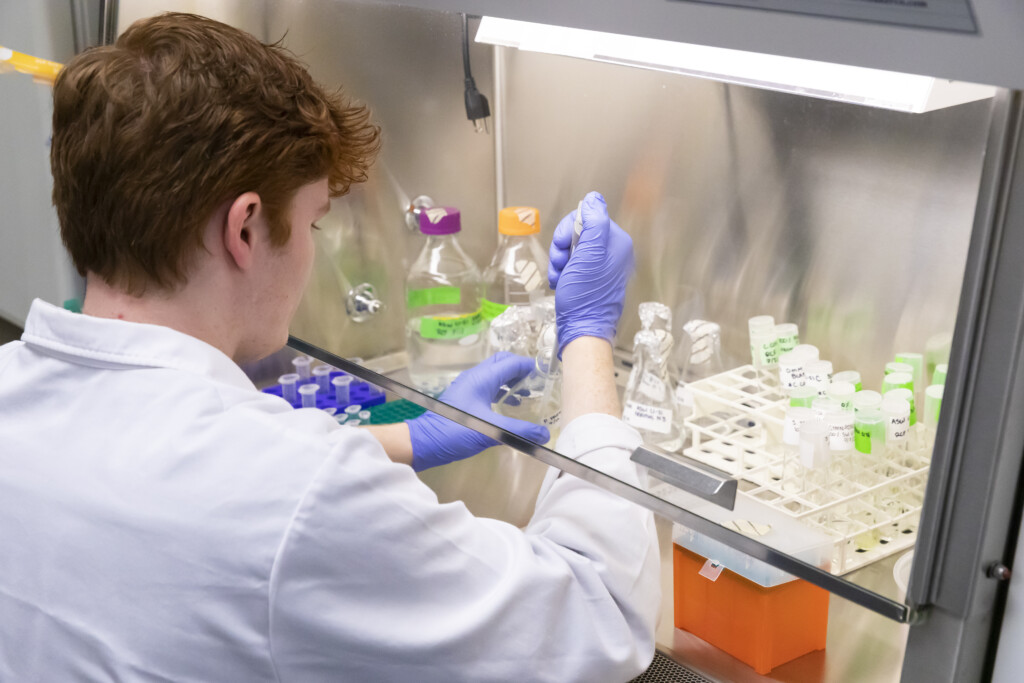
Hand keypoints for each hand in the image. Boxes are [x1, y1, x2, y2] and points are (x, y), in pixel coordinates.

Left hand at [406, 352, 550, 470]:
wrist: (425, 442)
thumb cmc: (456, 431)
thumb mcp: (492, 431)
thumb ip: (520, 431)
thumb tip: (545, 435)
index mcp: (482, 378)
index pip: (512, 363)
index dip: (530, 366)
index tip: (547, 375)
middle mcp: (475, 377)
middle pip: (501, 362)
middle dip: (520, 369)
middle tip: (536, 383)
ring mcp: (467, 387)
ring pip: (494, 374)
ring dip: (510, 381)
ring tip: (526, 396)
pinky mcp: (463, 398)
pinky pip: (487, 386)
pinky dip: (500, 391)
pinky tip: (508, 406)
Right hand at [548, 191, 633, 357]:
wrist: (582, 330)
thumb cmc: (585, 296)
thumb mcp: (589, 254)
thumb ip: (594, 222)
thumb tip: (593, 198)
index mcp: (616, 242)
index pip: (588, 217)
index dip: (569, 230)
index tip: (563, 246)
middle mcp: (612, 252)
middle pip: (578, 232)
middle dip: (562, 247)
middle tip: (561, 263)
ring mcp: (602, 266)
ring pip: (571, 249)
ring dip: (560, 261)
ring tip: (561, 277)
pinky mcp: (591, 278)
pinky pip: (572, 264)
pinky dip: (562, 272)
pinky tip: (562, 283)